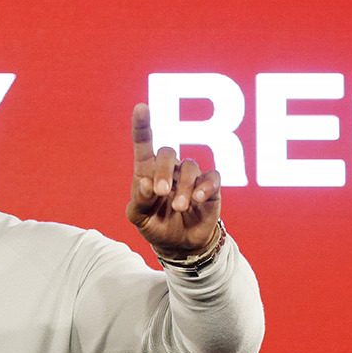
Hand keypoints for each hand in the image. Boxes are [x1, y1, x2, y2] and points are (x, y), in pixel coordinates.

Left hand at [125, 103, 221, 258]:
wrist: (179, 245)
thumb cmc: (155, 225)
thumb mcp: (139, 219)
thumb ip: (139, 202)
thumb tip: (146, 184)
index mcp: (147, 170)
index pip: (144, 142)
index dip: (142, 124)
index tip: (141, 107)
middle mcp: (169, 168)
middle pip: (168, 152)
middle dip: (164, 171)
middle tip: (160, 192)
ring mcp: (190, 176)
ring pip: (190, 165)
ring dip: (184, 187)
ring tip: (179, 207)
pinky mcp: (210, 187)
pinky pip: (212, 176)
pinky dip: (206, 186)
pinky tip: (198, 198)